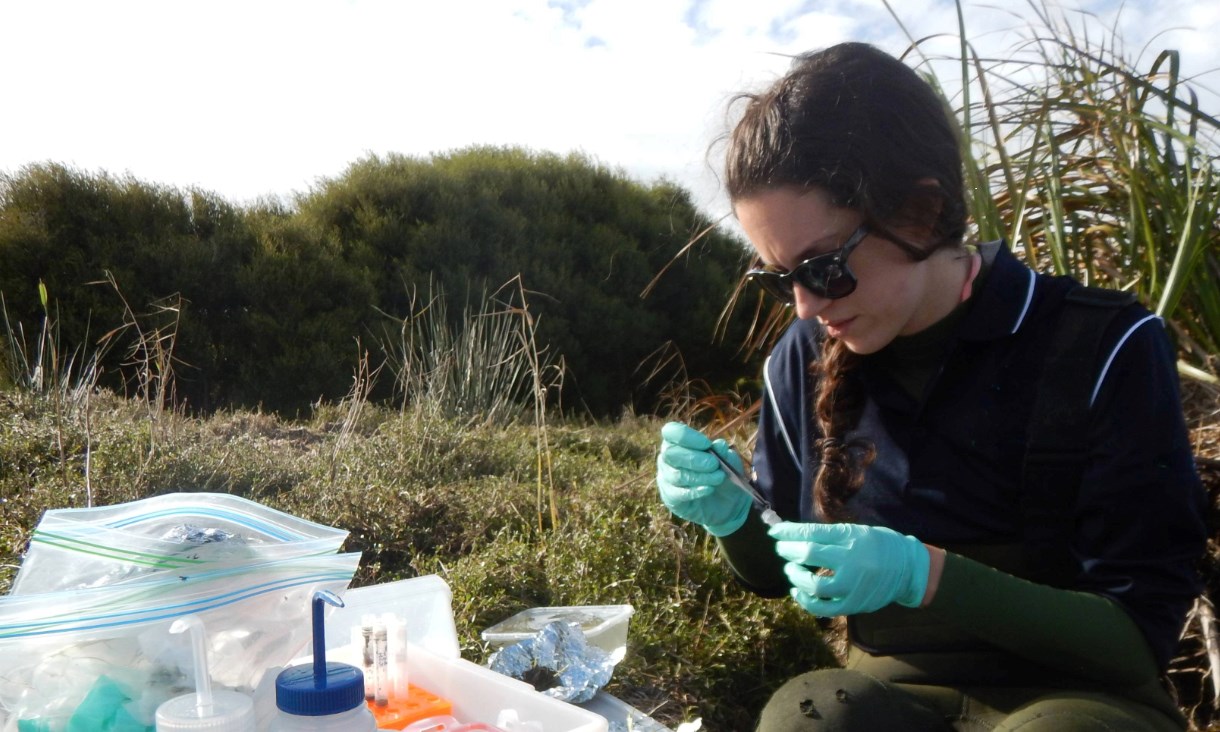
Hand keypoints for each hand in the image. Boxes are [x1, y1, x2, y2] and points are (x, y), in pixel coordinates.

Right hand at [655, 421, 750, 536]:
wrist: (726, 501)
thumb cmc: (721, 471)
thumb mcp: (727, 459)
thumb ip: (722, 451)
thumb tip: (719, 445)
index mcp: (677, 441)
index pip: (671, 432)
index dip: (687, 437)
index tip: (707, 444)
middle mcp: (667, 458)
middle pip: (671, 454)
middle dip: (695, 459)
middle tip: (715, 464)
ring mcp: (666, 478)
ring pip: (677, 475)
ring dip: (700, 477)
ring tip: (719, 477)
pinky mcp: (670, 497)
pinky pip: (678, 493)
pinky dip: (695, 491)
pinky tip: (709, 489)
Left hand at [768, 521, 929, 616]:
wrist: (908, 569)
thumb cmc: (879, 545)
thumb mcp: (856, 532)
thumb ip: (828, 535)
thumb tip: (795, 535)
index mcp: (851, 538)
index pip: (812, 533)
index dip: (789, 532)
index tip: (774, 531)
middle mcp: (851, 561)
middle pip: (809, 554)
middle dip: (788, 550)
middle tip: (781, 548)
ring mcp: (852, 585)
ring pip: (813, 584)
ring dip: (795, 576)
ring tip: (790, 570)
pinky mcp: (853, 604)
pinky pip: (823, 607)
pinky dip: (806, 600)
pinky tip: (798, 591)